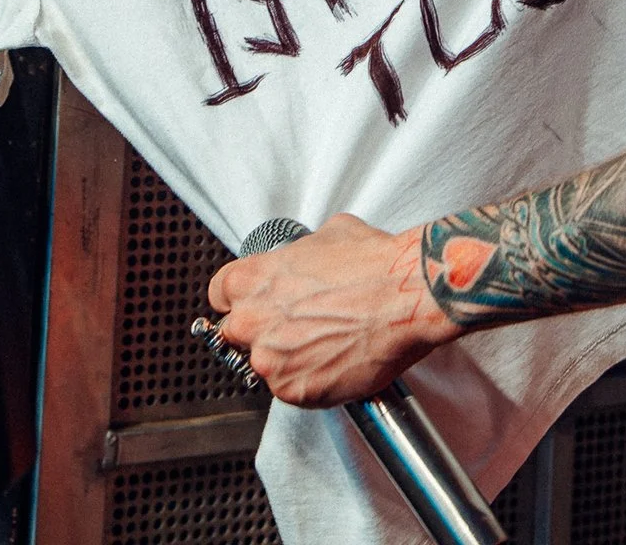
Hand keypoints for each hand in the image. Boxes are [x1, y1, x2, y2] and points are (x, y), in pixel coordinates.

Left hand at [209, 215, 460, 407]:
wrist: (406, 297)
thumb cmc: (374, 266)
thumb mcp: (326, 236)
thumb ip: (297, 254)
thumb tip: (303, 257)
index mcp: (251, 279)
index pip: (219, 294)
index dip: (241, 299)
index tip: (255, 304)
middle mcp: (252, 321)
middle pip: (236, 333)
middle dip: (263, 331)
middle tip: (298, 327)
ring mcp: (271, 360)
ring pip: (266, 365)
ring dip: (288, 359)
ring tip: (325, 345)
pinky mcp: (295, 390)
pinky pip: (293, 390)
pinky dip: (311, 381)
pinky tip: (336, 362)